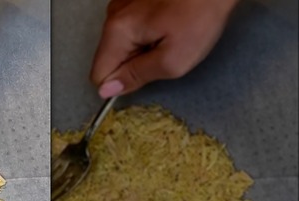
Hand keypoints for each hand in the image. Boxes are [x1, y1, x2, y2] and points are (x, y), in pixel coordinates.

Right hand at [90, 0, 238, 97]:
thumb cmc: (201, 14)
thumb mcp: (173, 60)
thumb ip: (137, 77)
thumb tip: (107, 90)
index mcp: (118, 31)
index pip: (99, 75)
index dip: (121, 82)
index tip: (146, 75)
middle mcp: (113, 15)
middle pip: (111, 58)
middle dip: (134, 63)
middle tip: (164, 52)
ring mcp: (122, 3)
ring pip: (121, 43)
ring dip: (142, 47)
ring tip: (170, 34)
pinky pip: (131, 27)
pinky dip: (147, 31)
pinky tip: (168, 22)